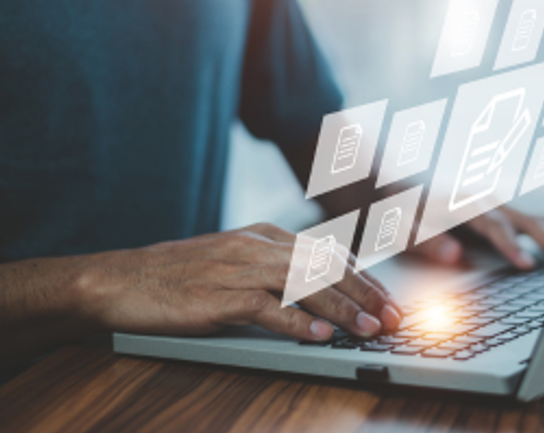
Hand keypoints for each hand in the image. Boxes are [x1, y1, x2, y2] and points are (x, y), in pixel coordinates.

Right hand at [76, 223, 401, 341]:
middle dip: (367, 292)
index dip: (365, 277)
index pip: (329, 253)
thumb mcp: (236, 260)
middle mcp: (258, 247)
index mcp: (266, 236)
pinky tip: (321, 336)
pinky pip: (266, 308)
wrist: (120, 279)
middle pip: (326, 267)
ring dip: (344, 308)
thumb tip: (322, 290)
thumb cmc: (180, 276)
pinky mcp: (217, 296)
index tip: (389, 298)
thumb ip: (277, 269)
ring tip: (371, 328)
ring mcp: (238, 269)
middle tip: (395, 317)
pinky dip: (297, 323)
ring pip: (305, 285)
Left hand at [409, 205, 543, 269]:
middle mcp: (484, 200)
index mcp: (463, 203)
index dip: (511, 246)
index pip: (494, 225)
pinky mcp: (499, 212)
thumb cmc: (396, 211)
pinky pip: (531, 222)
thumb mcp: (402, 229)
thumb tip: (455, 255)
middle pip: (526, 218)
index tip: (527, 265)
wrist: (392, 185)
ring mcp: (495, 204)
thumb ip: (427, 242)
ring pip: (536, 218)